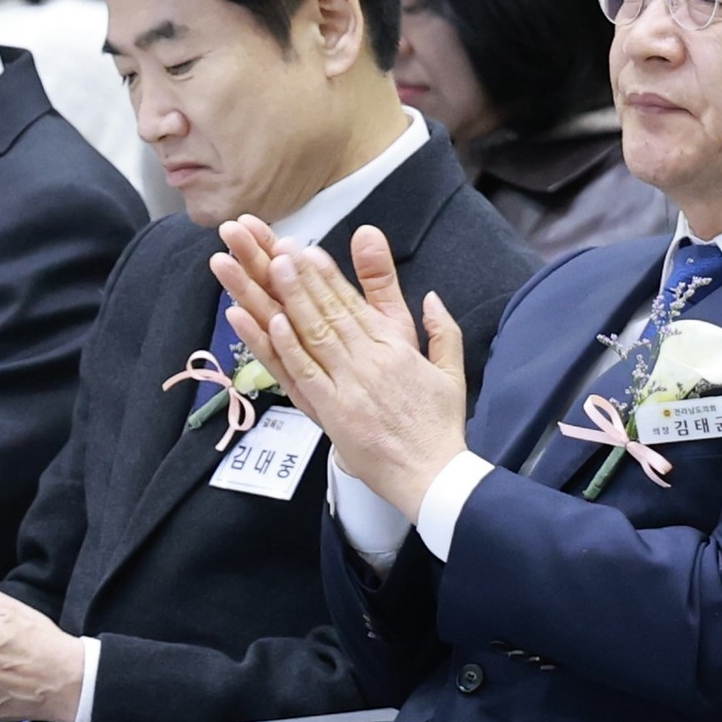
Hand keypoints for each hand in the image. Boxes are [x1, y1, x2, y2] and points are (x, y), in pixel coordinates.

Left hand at [212, 220, 468, 515]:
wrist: (434, 474)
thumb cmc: (439, 427)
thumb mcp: (452, 372)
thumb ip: (442, 331)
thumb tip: (432, 297)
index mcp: (396, 348)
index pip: (355, 304)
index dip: (328, 276)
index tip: (308, 252)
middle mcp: (370, 360)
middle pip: (330, 311)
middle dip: (303, 276)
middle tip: (279, 247)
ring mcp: (350, 384)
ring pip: (314, 333)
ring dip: (291, 299)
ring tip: (269, 268)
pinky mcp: (334, 412)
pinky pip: (305, 374)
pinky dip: (287, 347)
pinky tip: (271, 322)